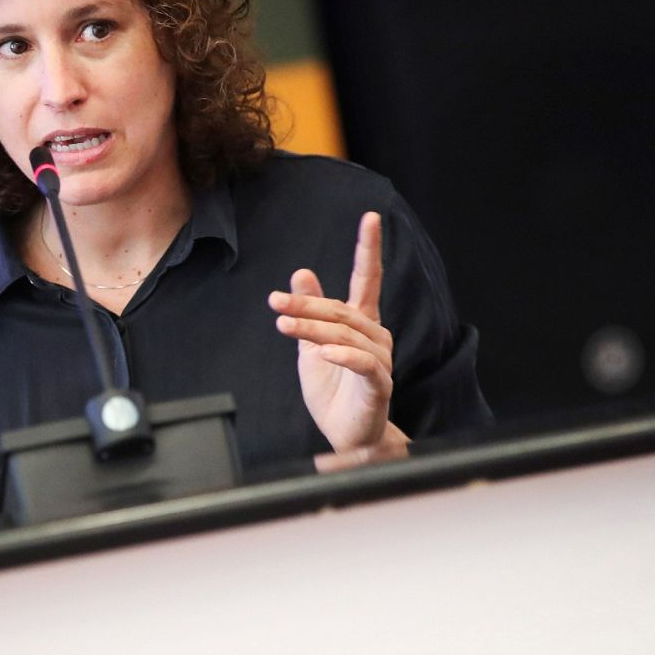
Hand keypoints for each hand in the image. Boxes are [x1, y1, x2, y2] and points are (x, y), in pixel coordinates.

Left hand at [270, 211, 399, 453]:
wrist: (345, 435)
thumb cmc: (333, 390)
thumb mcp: (312, 343)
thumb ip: (311, 309)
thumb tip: (301, 271)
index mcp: (361, 323)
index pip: (368, 279)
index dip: (368, 248)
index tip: (371, 218)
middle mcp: (375, 336)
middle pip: (341, 309)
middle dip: (306, 303)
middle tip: (274, 300)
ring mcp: (380, 360)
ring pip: (345, 334)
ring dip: (312, 328)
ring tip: (283, 325)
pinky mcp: (379, 384)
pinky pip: (365, 364)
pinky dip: (345, 356)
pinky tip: (325, 353)